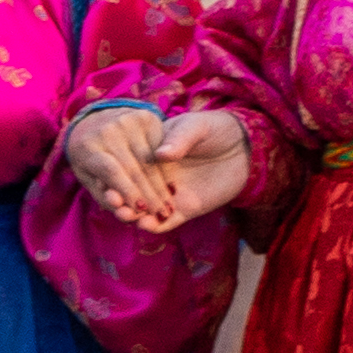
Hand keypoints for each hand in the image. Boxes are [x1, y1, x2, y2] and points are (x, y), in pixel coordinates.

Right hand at [63, 102, 254, 235]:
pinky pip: (164, 222)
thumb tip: (161, 154)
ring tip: (126, 214)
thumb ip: (180, 138)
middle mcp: (155, 177)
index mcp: (151, 155)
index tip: (108, 181)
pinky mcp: (183, 209)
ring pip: (143, 210)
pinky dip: (153, 225)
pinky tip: (146, 224)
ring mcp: (168, 195)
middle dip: (119, 198)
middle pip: (130, 191)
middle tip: (114, 202)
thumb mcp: (197, 126)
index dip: (116, 175)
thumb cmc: (217, 129)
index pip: (128, 167)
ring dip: (131, 215)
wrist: (245, 146)